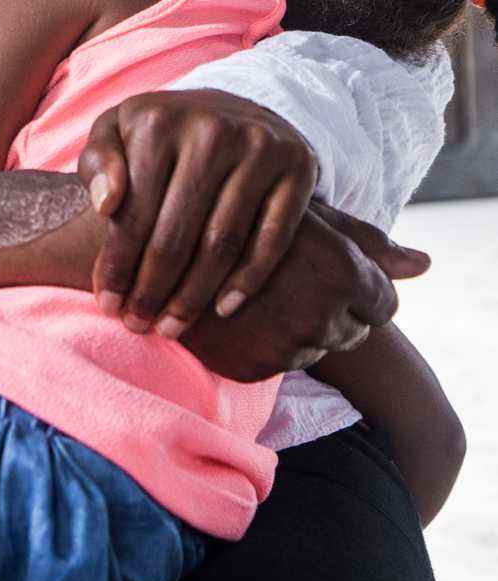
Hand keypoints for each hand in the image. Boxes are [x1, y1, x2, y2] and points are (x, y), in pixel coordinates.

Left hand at [77, 88, 317, 336]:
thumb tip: (106, 203)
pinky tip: (222, 309)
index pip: (133, 210)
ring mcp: (259, 148)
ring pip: (222, 243)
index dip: (117, 264)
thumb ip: (97, 163)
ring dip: (193, 296)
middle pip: (176, 232)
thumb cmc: (163, 133)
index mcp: (158, 120)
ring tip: (171, 327)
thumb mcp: (117, 131)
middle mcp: (211, 130)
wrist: (237, 107)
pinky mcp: (296, 169)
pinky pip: (271, 240)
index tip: (106, 304)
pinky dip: (247, 281)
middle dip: (152, 289)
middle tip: (138, 325)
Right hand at [178, 201, 430, 381]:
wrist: (158, 246)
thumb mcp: (299, 212)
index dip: (359, 285)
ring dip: (300, 326)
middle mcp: (320, 311)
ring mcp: (287, 345)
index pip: (385, 301)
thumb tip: (424, 263)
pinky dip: (268, 343)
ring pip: (321, 348)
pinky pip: (284, 364)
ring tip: (263, 295)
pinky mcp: (256, 370)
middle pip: (356, 328)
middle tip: (291, 280)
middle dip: (331, 308)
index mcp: (339, 267)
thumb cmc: (237, 210)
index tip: (326, 271)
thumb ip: (362, 240)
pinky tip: (242, 313)